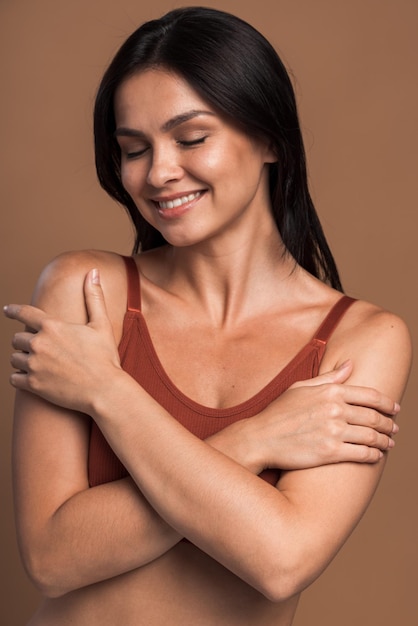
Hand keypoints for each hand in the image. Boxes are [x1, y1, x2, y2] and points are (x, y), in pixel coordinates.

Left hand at [4, 269, 121, 413]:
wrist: (105, 390)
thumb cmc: (105, 357)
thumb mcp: (101, 324)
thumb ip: (94, 297)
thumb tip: (94, 271)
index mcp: (52, 326)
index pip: (24, 313)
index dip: (13, 311)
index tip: (7, 310)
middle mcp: (39, 343)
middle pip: (17, 338)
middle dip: (24, 342)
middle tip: (38, 348)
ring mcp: (34, 365)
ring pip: (14, 359)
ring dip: (22, 360)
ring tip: (37, 364)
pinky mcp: (33, 385)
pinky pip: (13, 378)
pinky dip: (20, 378)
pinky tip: (31, 378)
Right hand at [210, 362, 398, 472]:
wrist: (260, 438)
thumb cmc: (278, 412)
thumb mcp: (300, 387)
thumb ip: (328, 378)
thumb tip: (350, 365)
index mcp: (330, 391)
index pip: (370, 396)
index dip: (387, 403)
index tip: (395, 408)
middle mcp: (334, 409)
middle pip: (374, 417)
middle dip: (389, 424)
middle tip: (394, 429)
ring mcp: (333, 431)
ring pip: (371, 437)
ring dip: (385, 441)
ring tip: (388, 444)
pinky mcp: (330, 452)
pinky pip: (362, 454)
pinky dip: (374, 455)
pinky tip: (376, 455)